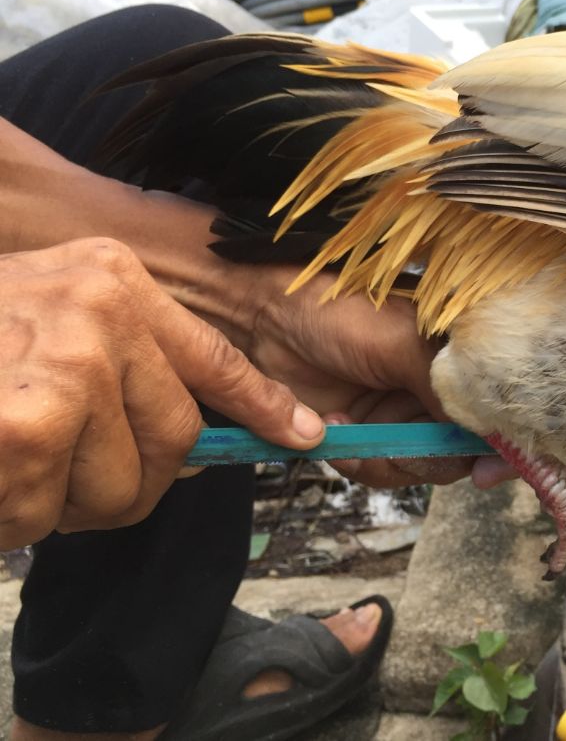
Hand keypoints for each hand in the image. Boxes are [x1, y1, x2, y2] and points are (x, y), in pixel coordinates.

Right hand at [0, 239, 324, 547]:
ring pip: (116, 489)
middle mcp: (104, 312)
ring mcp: (69, 366)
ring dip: (55, 503)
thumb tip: (188, 444)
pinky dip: (9, 517)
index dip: (264, 407)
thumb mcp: (46, 312)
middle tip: (64, 474)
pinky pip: (47, 512)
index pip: (214, 359)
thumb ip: (120, 358)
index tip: (306, 436)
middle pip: (174, 443)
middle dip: (128, 483)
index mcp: (115, 280)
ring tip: (8, 462)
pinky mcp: (29, 424)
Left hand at [230, 265, 489, 487]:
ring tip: (350, 424)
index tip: (487, 471)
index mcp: (463, 357)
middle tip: (399, 437)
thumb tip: (491, 434)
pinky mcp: (373, 437)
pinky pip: (385, 472)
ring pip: (424, 468)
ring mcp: (408, 416)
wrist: (260, 322)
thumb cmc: (335, 314)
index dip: (504, 447)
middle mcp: (443, 389)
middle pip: (467, 451)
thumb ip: (450, 385)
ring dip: (386, 456)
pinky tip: (334, 426)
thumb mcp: (403, 342)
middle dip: (429, 455)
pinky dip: (358, 459)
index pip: (503, 411)